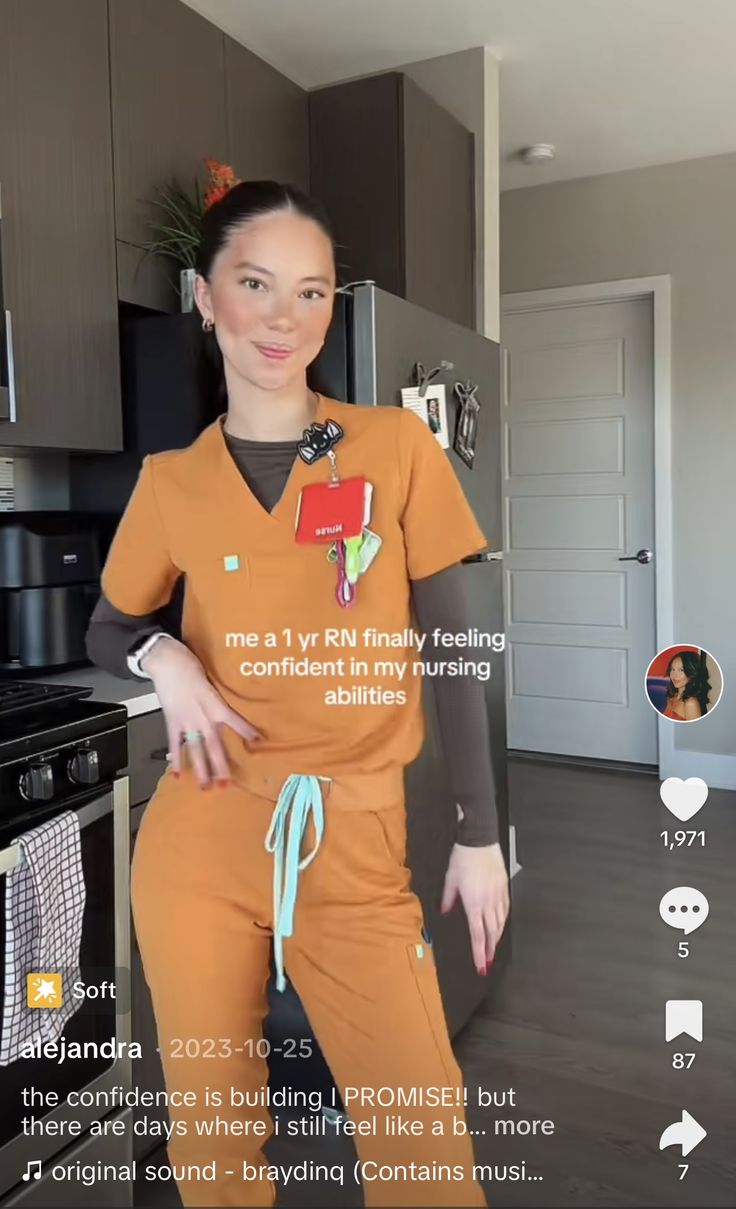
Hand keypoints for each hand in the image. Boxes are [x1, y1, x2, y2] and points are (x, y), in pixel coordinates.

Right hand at [141, 637, 261, 787]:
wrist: (166, 660)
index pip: (233, 720)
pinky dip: (176, 759)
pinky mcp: (172, 721)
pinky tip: (178, 774)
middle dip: (221, 766)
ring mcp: (186, 721)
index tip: (259, 741)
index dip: (246, 730)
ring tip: (206, 787)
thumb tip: (230, 710)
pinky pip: (174, 744)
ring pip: (195, 750)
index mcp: (214, 703)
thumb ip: (219, 697)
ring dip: (201, 769)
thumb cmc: (190, 665)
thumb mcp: (211, 678)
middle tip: (227, 784)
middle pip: (214, 745)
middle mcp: (201, 716)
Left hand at [440, 842, 508, 974]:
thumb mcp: (450, 878)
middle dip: (490, 950)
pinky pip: (506, 909)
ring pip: (500, 922)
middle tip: (488, 963)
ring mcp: (498, 895)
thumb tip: (445, 911)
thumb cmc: (464, 857)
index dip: (479, 953)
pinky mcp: (504, 887)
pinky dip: (503, 920)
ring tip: (494, 948)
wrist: (480, 840)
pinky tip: (501, 924)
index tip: (481, 965)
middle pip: (491, 933)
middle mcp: (488, 902)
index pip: (477, 935)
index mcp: (474, 903)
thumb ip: (448, 898)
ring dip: (497, 938)